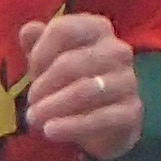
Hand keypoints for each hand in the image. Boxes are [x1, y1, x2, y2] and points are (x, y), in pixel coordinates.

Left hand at [20, 11, 141, 155]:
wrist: (104, 123)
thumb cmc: (70, 83)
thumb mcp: (49, 61)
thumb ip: (37, 44)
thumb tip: (29, 30)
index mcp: (97, 29)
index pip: (63, 30)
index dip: (40, 52)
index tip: (31, 72)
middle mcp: (117, 51)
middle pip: (70, 62)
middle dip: (43, 85)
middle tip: (30, 102)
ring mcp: (128, 81)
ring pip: (85, 90)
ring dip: (53, 106)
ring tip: (33, 118)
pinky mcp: (132, 111)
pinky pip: (100, 118)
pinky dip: (71, 126)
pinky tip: (50, 131)